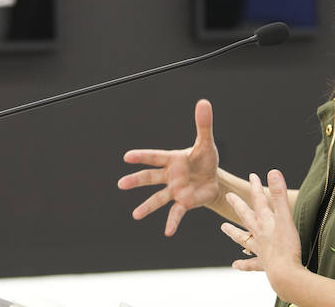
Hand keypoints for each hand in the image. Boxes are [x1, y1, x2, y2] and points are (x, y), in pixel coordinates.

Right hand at [117, 99, 220, 235]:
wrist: (213, 180)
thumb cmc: (205, 160)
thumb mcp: (206, 143)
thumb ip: (203, 125)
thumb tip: (204, 102)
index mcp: (172, 159)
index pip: (155, 157)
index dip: (142, 156)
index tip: (127, 157)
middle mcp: (169, 176)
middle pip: (150, 177)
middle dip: (136, 180)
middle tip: (121, 184)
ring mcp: (175, 190)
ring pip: (158, 198)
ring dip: (147, 207)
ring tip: (136, 215)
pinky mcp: (184, 202)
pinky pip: (176, 212)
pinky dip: (172, 222)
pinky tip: (168, 232)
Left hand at [220, 170, 304, 297]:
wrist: (284, 274)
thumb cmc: (286, 246)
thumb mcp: (285, 218)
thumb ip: (279, 195)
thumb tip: (273, 171)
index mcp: (265, 222)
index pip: (259, 200)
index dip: (255, 187)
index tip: (252, 175)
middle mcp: (259, 234)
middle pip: (246, 216)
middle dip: (238, 205)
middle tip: (228, 196)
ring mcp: (260, 250)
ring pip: (244, 238)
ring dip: (234, 233)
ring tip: (223, 228)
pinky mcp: (264, 264)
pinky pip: (251, 264)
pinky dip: (243, 264)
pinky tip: (235, 265)